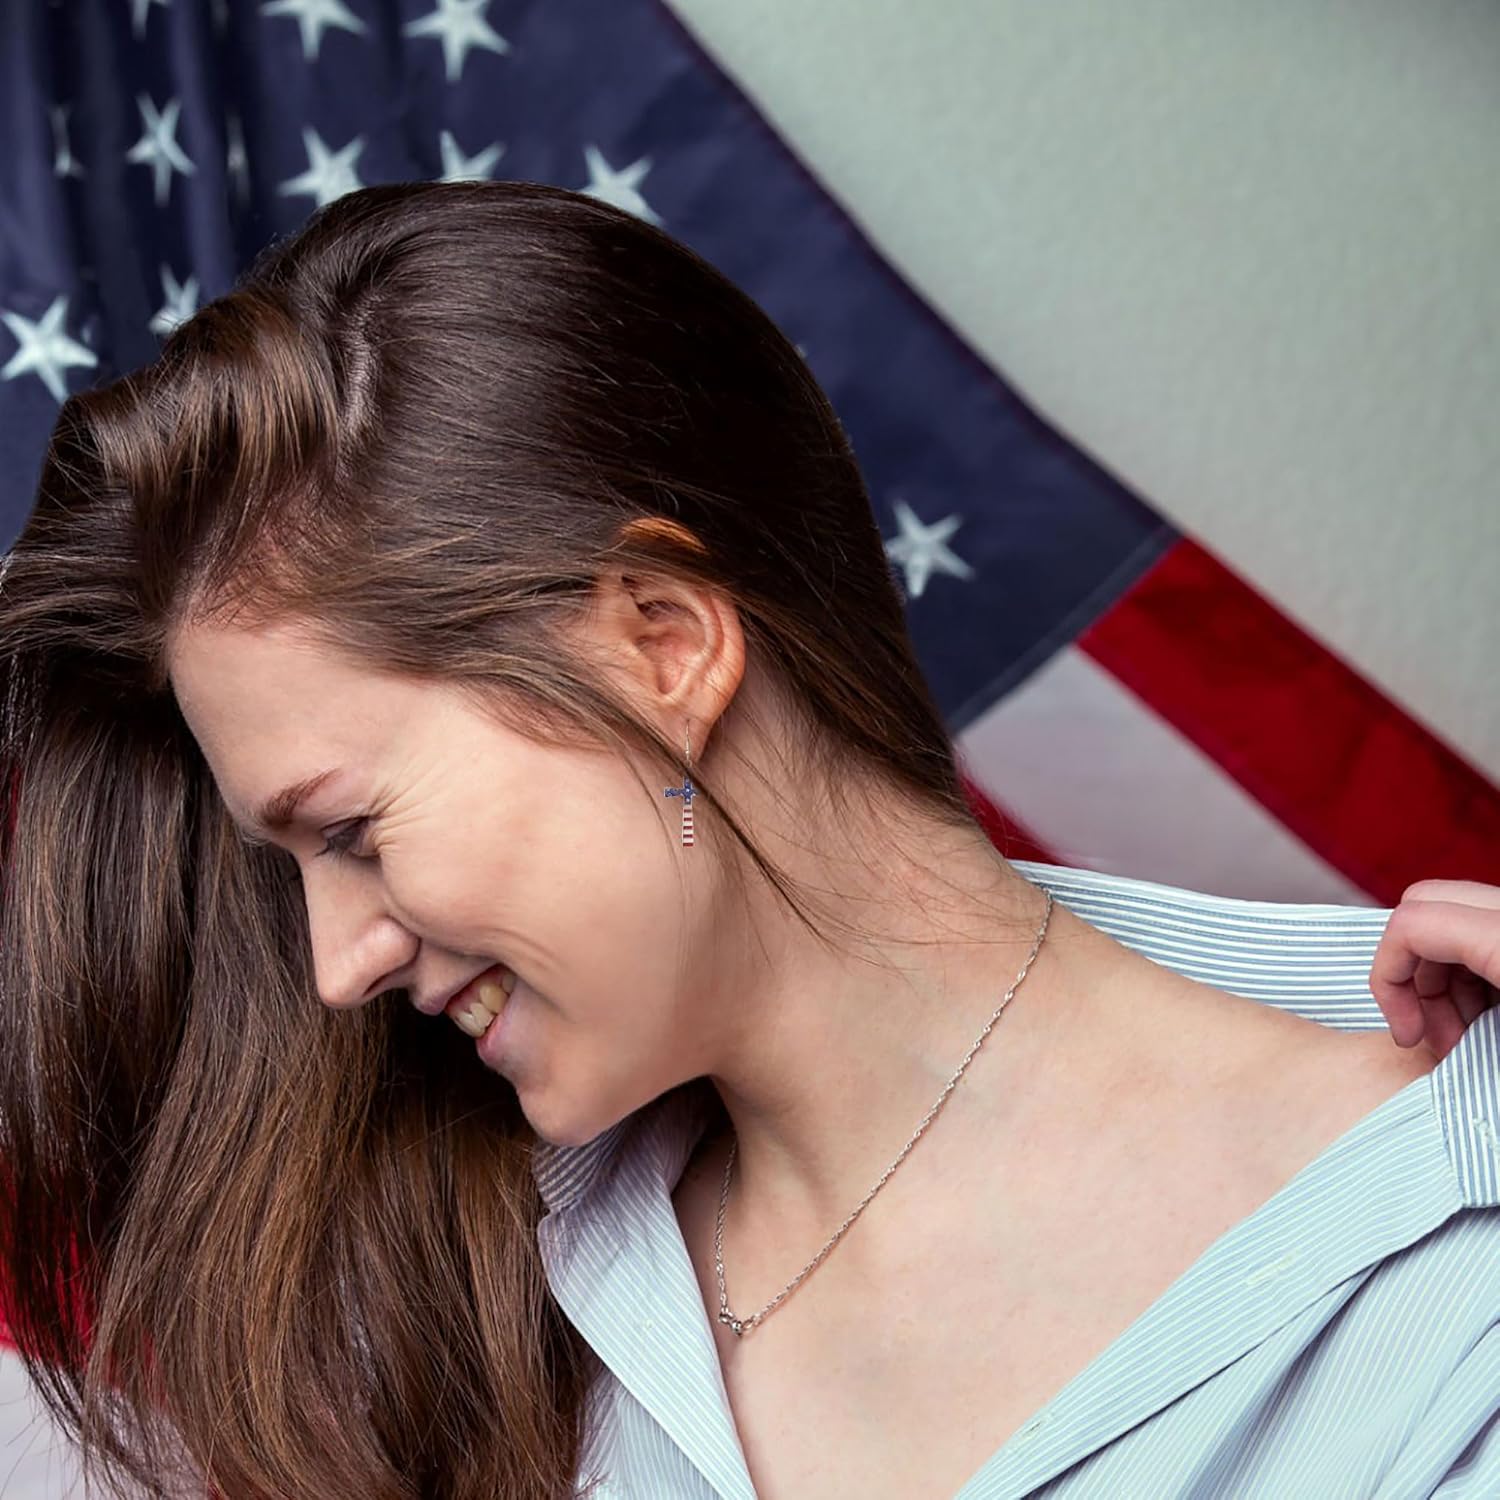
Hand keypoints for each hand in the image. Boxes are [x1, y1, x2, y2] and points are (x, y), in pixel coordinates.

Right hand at [1369, 879, 1499, 1061]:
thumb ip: (1452, 1007)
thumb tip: (1406, 1033)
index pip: (1410, 924)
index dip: (1386, 978)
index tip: (1407, 1034)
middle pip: (1424, 907)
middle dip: (1410, 972)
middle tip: (1430, 1032)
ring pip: (1454, 918)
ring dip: (1441, 977)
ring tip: (1462, 1036)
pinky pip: (1484, 932)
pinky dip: (1473, 971)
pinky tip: (1487, 1019)